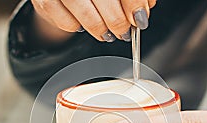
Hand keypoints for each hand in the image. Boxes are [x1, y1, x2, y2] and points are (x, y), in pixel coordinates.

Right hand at [31, 0, 155, 41]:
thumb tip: (142, 11)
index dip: (134, 3)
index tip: (140, 19)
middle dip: (117, 20)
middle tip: (124, 32)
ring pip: (82, 10)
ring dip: (99, 28)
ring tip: (108, 34)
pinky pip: (64, 20)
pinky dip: (76, 27)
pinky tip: (83, 24)